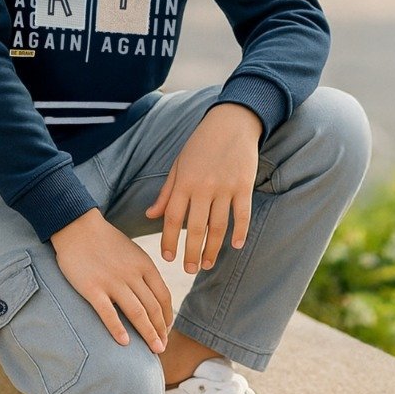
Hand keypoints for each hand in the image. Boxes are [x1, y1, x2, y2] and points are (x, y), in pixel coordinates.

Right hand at [52, 208, 172, 350]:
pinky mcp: (92, 288)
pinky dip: (118, 329)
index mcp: (144, 265)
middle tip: (162, 347)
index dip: (168, 316)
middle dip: (161, 330)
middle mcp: (132, 275)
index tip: (166, 330)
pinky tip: (125, 343)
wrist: (76, 226)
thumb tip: (151, 293)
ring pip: (137, 313)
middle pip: (153, 308)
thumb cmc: (104, 240)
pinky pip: (108, 313)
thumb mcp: (132, 251)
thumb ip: (142, 271)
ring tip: (154, 350)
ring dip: (148, 334)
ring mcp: (112, 282)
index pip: (163, 296)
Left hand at [145, 103, 261, 273]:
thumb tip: (150, 216)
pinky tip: (235, 246)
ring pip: (218, 226)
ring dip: (213, 249)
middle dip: (190, 253)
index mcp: (183, 182)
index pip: (173, 219)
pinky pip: (241, 214)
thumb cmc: (200, 145)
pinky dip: (240, 232)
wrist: (231, 123)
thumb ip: (166, 193)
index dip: (169, 241)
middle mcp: (202, 187)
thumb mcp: (178, 165)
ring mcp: (224, 187)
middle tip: (188, 270)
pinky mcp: (243, 185)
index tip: (168, 258)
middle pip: (195, 228)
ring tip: (207, 264)